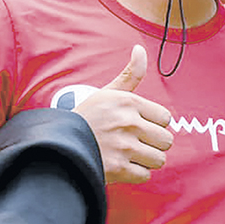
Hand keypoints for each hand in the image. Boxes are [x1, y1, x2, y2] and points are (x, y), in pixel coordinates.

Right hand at [73, 45, 172, 183]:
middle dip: (153, 144)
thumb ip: (130, 74)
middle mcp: (127, 123)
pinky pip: (145, 175)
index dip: (153, 124)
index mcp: (128, 102)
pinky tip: (121, 166)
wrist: (58, 144)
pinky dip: (135, 174)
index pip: (166, 118)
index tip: (137, 126)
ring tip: (128, 155)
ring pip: (159, 159)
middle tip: (134, 143)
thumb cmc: (88, 118)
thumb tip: (140, 49)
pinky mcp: (117, 169)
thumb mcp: (108, 93)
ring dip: (146, 160)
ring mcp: (123, 147)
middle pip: (166, 140)